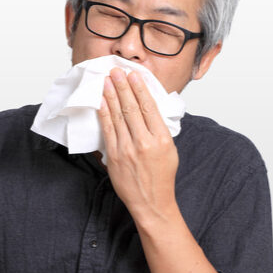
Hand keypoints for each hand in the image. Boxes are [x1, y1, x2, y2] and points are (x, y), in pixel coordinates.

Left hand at [98, 68, 178, 223]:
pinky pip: (108, 130)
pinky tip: (102, 102)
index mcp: (161, 139)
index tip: (133, 75)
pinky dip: (104, 114)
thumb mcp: (170, 149)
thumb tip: (148, 107)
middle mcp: (144, 142)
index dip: (139, 88)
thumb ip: (159, 129)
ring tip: (107, 81)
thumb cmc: (162, 177)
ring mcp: (127, 150)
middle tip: (116, 71)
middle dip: (122, 86)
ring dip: (111, 95)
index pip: (148, 107)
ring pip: (117, 116)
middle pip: (131, 107)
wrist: (151, 202)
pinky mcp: (113, 157)